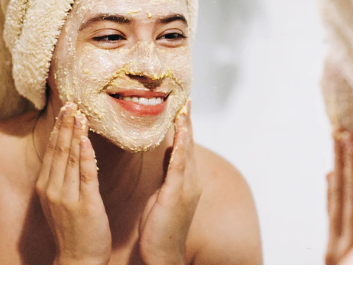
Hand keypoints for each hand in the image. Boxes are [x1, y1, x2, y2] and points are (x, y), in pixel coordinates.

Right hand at [36, 102, 111, 264]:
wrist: (78, 258)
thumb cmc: (73, 229)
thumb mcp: (60, 201)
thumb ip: (62, 179)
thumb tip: (68, 154)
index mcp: (45, 187)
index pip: (52, 151)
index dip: (58, 129)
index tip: (65, 109)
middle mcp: (53, 189)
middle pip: (59, 150)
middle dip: (66, 125)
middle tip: (72, 103)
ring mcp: (68, 197)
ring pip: (71, 159)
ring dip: (76, 134)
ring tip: (80, 114)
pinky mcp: (85, 204)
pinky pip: (86, 176)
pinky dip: (86, 157)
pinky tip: (87, 141)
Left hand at [139, 99, 201, 264]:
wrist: (164, 254)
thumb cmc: (160, 227)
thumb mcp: (164, 194)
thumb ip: (169, 173)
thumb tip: (170, 152)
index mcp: (186, 179)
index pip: (185, 146)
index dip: (185, 126)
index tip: (182, 106)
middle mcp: (191, 180)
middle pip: (190, 144)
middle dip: (188, 121)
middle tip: (186, 98)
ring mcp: (187, 186)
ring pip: (187, 150)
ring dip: (186, 128)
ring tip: (184, 108)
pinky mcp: (177, 193)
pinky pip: (179, 165)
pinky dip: (181, 146)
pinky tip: (179, 133)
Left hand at [325, 130, 352, 264]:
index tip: (351, 138)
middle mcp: (337, 247)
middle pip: (339, 196)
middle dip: (341, 161)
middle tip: (338, 131)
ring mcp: (332, 252)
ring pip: (333, 205)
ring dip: (336, 173)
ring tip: (336, 146)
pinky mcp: (334, 254)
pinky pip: (332, 217)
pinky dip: (332, 194)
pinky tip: (331, 179)